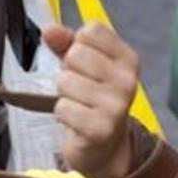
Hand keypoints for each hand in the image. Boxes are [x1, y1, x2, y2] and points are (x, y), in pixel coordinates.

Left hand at [42, 22, 139, 177]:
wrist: (105, 147)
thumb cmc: (94, 100)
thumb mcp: (83, 66)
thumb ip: (66, 43)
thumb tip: (49, 29)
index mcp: (128, 59)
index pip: (91, 31)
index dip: (77, 45)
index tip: (86, 66)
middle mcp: (127, 80)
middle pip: (75, 54)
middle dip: (69, 72)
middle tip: (80, 89)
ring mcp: (115, 105)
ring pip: (65, 80)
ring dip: (64, 95)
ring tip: (78, 105)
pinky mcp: (99, 128)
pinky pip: (62, 107)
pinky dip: (62, 114)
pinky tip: (76, 120)